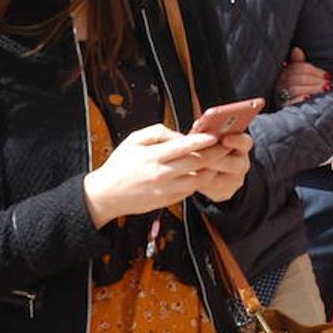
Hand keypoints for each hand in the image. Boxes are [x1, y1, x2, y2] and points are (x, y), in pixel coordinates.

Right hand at [83, 124, 220, 228]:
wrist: (106, 195)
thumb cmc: (119, 165)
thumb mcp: (134, 140)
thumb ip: (158, 132)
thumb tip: (180, 135)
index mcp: (153, 156)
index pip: (185, 146)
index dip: (204, 140)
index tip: (216, 135)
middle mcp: (162, 174)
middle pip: (198, 163)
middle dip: (216, 153)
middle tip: (226, 146)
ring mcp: (166, 189)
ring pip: (199, 179)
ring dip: (211, 169)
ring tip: (218, 160)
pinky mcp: (168, 200)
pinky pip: (190, 190)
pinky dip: (199, 181)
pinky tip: (203, 173)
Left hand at [192, 131, 252, 202]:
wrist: (214, 171)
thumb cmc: (210, 148)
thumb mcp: (211, 137)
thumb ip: (207, 131)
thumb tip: (198, 125)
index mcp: (241, 146)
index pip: (245, 142)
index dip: (236, 140)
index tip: (225, 139)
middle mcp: (242, 164)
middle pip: (233, 163)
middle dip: (214, 158)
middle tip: (198, 154)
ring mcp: (235, 180)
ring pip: (220, 178)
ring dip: (204, 172)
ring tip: (189, 166)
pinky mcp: (225, 193)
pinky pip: (212, 190)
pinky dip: (200, 183)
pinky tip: (189, 177)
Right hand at [274, 46, 329, 105]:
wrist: (291, 114)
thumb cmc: (298, 90)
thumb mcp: (298, 76)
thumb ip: (298, 63)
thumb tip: (296, 49)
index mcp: (284, 73)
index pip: (298, 68)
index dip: (315, 71)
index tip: (328, 76)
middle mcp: (280, 83)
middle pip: (297, 78)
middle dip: (315, 80)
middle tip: (328, 84)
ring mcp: (280, 95)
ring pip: (295, 89)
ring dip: (312, 89)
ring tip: (324, 90)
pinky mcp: (283, 107)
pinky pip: (291, 102)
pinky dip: (300, 99)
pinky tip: (309, 98)